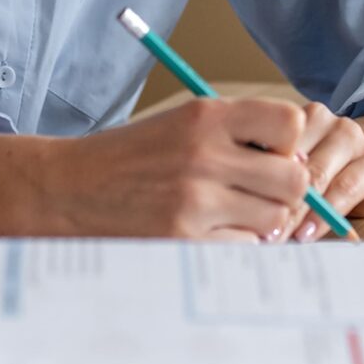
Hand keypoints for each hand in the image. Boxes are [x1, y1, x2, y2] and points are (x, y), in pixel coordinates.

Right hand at [32, 98, 314, 238]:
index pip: (290, 123)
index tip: (269, 155)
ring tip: (230, 215)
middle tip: (258, 194)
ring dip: (261, 221)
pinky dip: (236, 245)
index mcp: (205, 115)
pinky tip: (210, 234)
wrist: (67, 188)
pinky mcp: (184, 239)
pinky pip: (245, 247)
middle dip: (284, 190)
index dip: (288, 143)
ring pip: (274, 217)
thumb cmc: (130, 157)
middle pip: (294, 178)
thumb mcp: (180, 123)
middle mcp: (205, 154)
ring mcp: (196, 200)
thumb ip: (235, 135)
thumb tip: (296, 163)